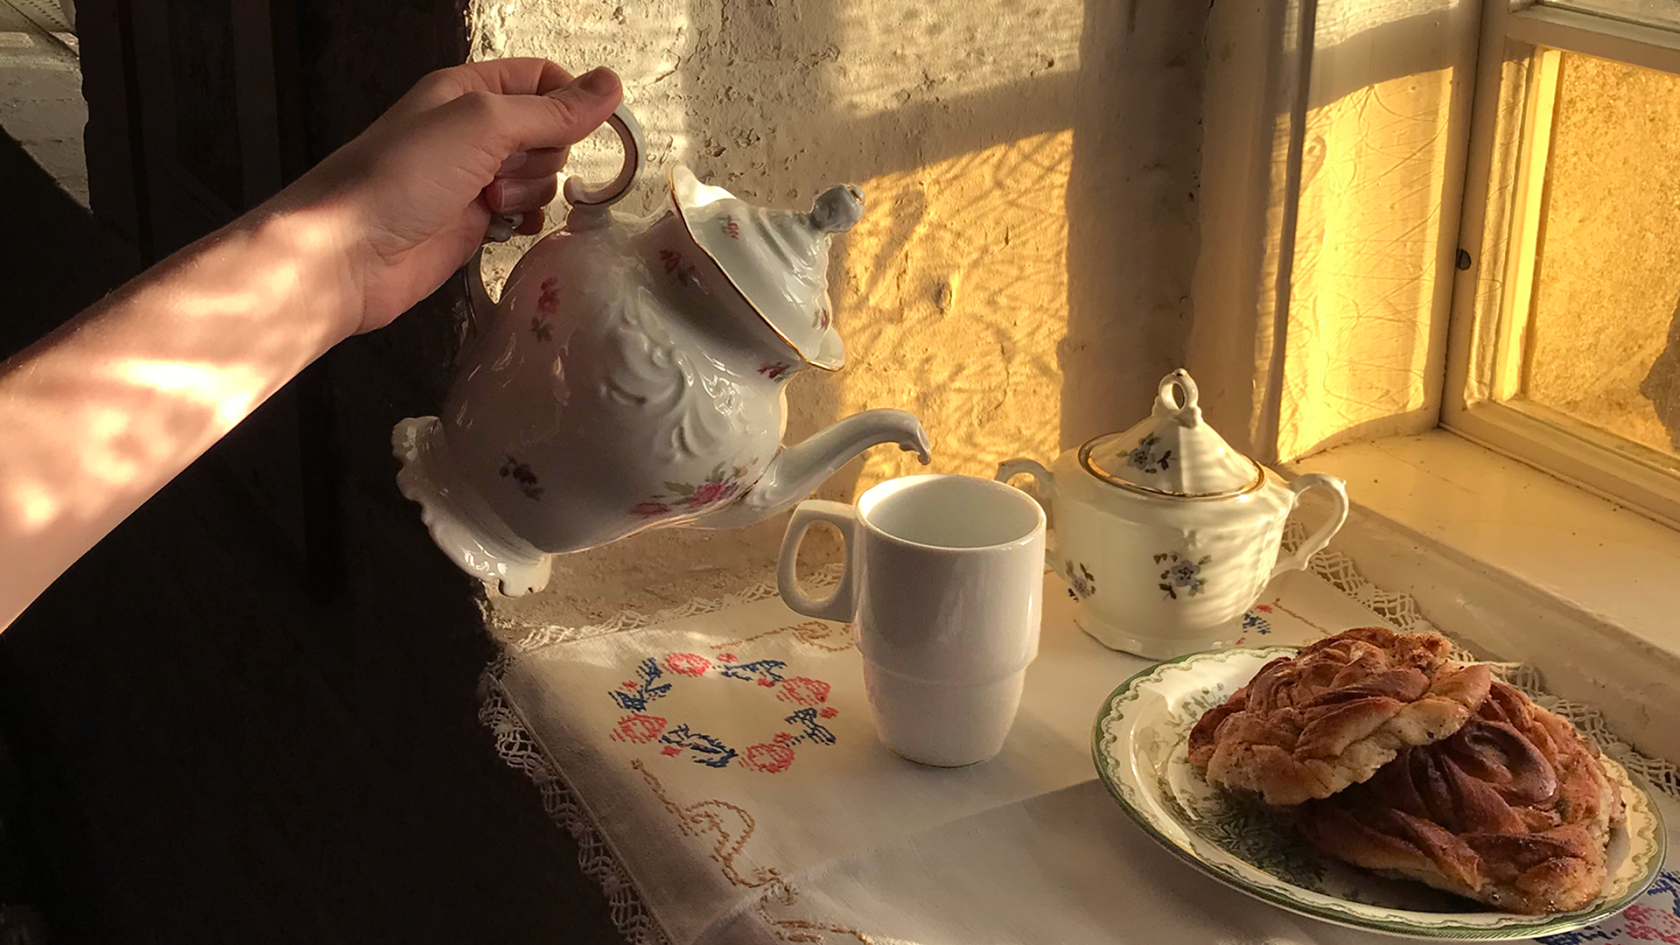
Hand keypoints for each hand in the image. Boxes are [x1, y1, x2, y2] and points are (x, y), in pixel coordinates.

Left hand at [275, 59, 622, 335]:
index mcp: (467, 90)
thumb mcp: (483, 124)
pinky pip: (525, 216)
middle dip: (542, 154)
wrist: (349, 254)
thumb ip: (552, 110)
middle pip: (548, 133)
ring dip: (529, 192)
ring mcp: (473, 180)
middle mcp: (471, 132)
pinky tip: (506, 228)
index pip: (542, 80)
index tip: (589, 126)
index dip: (571, 100)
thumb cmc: (399, 177)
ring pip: (541, 177)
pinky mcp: (473, 224)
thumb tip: (609, 87)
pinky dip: (526, 223)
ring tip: (489, 202)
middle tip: (503, 169)